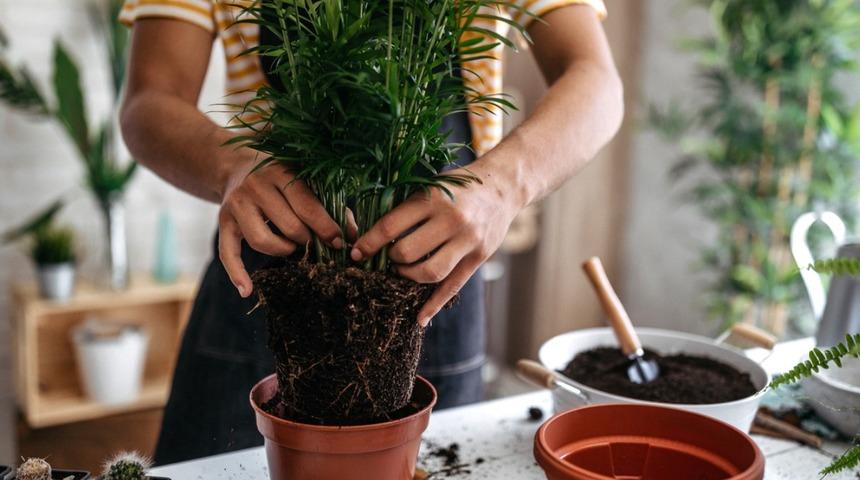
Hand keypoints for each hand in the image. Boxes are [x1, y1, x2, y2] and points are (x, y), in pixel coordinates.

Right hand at [219, 158, 343, 296]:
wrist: (237, 166)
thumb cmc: (281, 178)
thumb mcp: (305, 180)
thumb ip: (331, 205)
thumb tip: (353, 236)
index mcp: (280, 172)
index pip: (307, 206)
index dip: (325, 228)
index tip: (338, 242)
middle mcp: (256, 186)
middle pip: (288, 226)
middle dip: (307, 240)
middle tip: (314, 243)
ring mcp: (236, 204)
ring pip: (262, 241)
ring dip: (283, 251)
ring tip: (292, 248)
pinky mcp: (223, 222)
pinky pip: (227, 252)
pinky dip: (237, 274)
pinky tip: (247, 291)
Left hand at [350, 162, 521, 325]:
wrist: (503, 186)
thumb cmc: (459, 186)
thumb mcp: (431, 187)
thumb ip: (407, 209)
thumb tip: (372, 236)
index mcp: (433, 199)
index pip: (391, 227)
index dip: (369, 243)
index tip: (357, 253)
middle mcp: (451, 220)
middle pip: (408, 252)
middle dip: (391, 260)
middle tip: (388, 259)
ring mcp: (468, 241)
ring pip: (430, 273)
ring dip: (408, 277)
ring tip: (403, 272)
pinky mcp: (479, 257)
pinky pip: (453, 286)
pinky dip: (434, 305)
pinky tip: (419, 319)